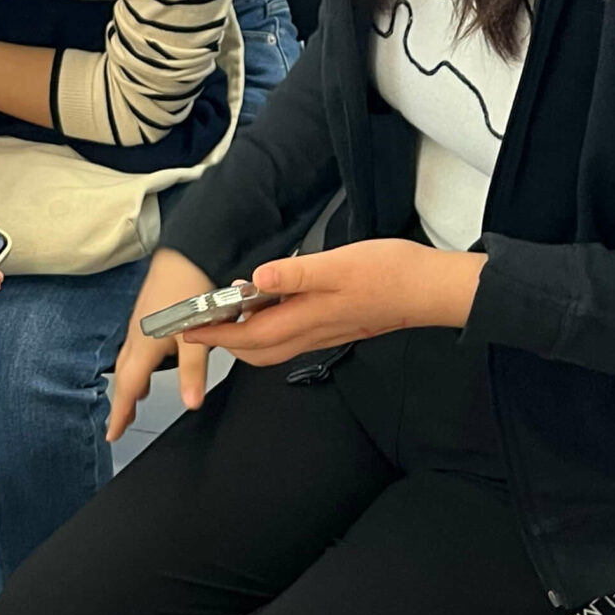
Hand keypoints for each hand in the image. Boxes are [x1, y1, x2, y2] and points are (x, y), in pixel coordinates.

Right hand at [107, 249, 216, 439]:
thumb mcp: (196, 335)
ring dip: (129, 383)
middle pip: (124, 378)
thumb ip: (193, 371)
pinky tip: (146, 361)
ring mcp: (140, 325)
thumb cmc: (189, 288)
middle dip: (122, 403)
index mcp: (145, 346)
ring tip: (135, 398)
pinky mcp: (146, 314)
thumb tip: (190, 403)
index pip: (127, 388)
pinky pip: (134, 348)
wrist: (186, 253)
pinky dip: (135, 364)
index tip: (113, 434)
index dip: (120, 413)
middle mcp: (137, 337)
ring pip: (128, 362)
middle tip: (121, 423)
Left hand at [181, 240, 484, 365]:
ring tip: (228, 314)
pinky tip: (271, 306)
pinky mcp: (335, 328)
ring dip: (246, 338)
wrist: (430, 291)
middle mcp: (311, 334)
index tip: (185, 329)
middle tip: (199, 323)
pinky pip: (291, 338)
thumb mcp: (339, 263)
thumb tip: (255, 280)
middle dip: (223, 342)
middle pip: (255, 351)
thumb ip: (295, 273)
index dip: (213, 334)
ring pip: (272, 348)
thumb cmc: (389, 273)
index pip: (247, 336)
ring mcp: (324, 334)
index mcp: (306, 319)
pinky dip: (269, 330)